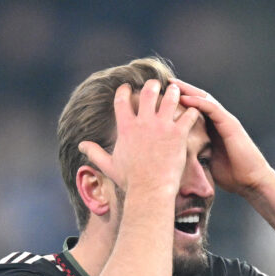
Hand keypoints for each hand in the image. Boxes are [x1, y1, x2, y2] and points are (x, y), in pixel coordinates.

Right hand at [78, 80, 200, 194]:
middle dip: (152, 85)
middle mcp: (144, 123)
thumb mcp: (109, 165)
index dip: (124, 90)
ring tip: (175, 91)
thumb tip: (81, 146)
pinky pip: (188, 115)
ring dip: (173, 92)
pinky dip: (192, 111)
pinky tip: (193, 110)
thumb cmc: (130, 180)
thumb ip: (95, 153)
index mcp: (126, 127)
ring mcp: (162, 127)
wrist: (150, 190)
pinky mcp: (178, 134)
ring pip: (170, 98)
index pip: (122, 100)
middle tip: (155, 84)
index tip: (127, 87)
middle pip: (148, 92)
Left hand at [173, 78, 274, 195]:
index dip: (181, 101)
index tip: (163, 97)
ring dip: (189, 91)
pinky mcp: (231, 125)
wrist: (251, 182)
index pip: (196, 109)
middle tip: (166, 82)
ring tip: (173, 85)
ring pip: (206, 99)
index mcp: (213, 129)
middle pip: (200, 99)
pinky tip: (186, 98)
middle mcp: (220, 121)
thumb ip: (196, 152)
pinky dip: (199, 102)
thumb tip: (177, 156)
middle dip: (183, 90)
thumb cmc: (232, 176)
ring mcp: (226, 121)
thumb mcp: (207, 161)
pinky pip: (213, 109)